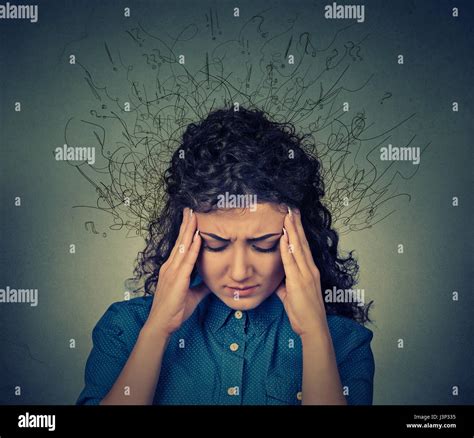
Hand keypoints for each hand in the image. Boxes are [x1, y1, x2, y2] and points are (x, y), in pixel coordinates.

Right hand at [146, 207, 209, 335]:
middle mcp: (170, 267)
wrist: (161, 324)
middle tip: (191, 209)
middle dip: (186, 224)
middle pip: (180, 241)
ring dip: (189, 230)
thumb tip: (211, 282)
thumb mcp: (191, 295)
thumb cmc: (174, 310)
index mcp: (172, 269)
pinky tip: (197, 238)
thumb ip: (201, 286)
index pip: (180, 245)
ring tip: (194, 216)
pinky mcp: (177, 280)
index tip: (192, 219)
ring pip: (182, 246)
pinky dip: (192, 248)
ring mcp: (173, 272)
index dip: (186, 232)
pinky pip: (187, 261)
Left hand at [276, 208, 327, 336]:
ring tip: (287, 215)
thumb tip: (277, 280)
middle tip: (291, 208)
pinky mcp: (299, 282)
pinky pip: (291, 261)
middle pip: (301, 242)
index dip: (297, 231)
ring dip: (291, 230)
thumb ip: (285, 284)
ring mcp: (305, 274)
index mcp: (309, 271)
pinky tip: (283, 236)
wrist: (313, 327)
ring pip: (297, 248)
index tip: (293, 217)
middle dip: (295, 224)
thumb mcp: (291, 295)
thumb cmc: (303, 313)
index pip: (302, 246)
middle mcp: (309, 269)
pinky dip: (286, 248)